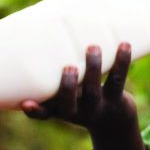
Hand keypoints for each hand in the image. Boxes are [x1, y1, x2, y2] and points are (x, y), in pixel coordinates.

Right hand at [21, 42, 136, 140]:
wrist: (112, 121)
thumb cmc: (79, 98)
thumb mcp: (64, 92)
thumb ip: (51, 73)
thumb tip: (41, 29)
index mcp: (60, 110)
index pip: (43, 114)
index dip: (34, 110)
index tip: (25, 103)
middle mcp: (77, 111)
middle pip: (71, 102)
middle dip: (68, 86)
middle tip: (69, 67)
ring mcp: (97, 106)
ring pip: (94, 90)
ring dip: (94, 68)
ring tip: (93, 47)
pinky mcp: (116, 98)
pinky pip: (118, 80)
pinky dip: (121, 62)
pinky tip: (124, 44)